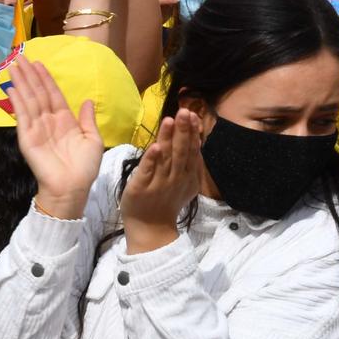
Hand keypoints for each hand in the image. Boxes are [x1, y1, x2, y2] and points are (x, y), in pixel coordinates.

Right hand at [4, 56, 103, 217]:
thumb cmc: (84, 168)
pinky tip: (13, 89)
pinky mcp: (27, 138)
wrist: (72, 188)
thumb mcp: (93, 140)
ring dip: (21, 82)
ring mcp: (36, 129)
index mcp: (65, 121)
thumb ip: (88, 120)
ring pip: (28, 100)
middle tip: (20, 58)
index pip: (53, 94)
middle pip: (37, 93)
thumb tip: (88, 101)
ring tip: (13, 66)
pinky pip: (22, 116)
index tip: (38, 63)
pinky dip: (17, 102)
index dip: (46, 79)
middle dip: (29, 75)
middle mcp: (48, 121)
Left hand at [121, 109, 203, 249]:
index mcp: (187, 175)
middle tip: (185, 111)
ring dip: (168, 139)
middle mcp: (176, 177)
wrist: (152, 228)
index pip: (192, 150)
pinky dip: (151, 160)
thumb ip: (189, 161)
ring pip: (165, 157)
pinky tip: (154, 147)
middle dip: (183, 131)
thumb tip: (196, 138)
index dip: (192, 132)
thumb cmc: (166, 200)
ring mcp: (159, 183)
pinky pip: (147, 172)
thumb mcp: (184, 182)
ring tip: (170, 120)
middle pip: (181, 151)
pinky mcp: (142, 188)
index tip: (193, 114)